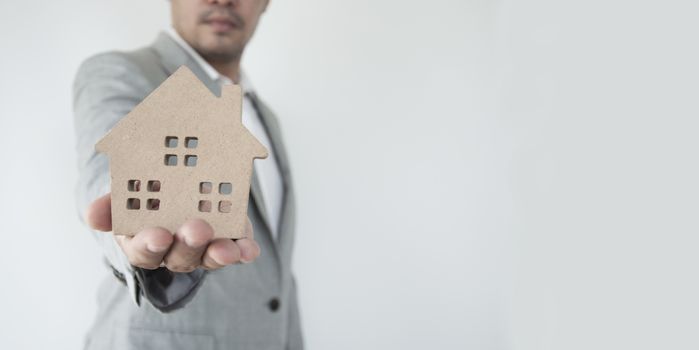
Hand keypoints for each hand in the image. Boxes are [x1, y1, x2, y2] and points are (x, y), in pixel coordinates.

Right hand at [85, 193, 260, 271]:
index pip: (143, 251)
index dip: (150, 245)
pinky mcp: (229, 240)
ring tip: (225, 248)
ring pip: (210, 258)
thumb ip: (111, 203)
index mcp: (144, 241)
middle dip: (188, 245)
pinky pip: (238, 250)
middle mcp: (174, 251)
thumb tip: (92, 214)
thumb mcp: (126, 192)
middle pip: (180, 257)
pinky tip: (249, 250)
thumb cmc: (149, 193)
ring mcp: (203, 248)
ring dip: (218, 254)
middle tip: (196, 229)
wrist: (181, 181)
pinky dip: (244, 251)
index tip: (157, 235)